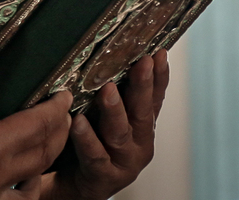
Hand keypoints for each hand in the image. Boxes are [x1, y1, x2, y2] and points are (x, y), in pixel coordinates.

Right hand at [0, 22, 74, 199]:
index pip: (39, 126)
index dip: (56, 108)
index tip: (63, 94)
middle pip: (43, 155)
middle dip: (58, 132)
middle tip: (61, 113)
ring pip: (31, 185)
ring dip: (44, 163)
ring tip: (46, 143)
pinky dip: (22, 192)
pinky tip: (17, 179)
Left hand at [42, 50, 169, 199]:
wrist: (80, 185)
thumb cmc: (96, 143)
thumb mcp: (111, 117)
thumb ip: (120, 95)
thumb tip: (117, 52)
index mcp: (143, 126)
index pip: (155, 97)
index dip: (160, 76)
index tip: (159, 53)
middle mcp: (139, 144)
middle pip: (142, 112)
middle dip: (143, 86)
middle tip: (142, 63)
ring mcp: (124, 162)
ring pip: (120, 133)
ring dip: (115, 110)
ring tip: (107, 90)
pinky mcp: (103, 176)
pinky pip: (95, 155)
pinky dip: (87, 138)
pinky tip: (78, 122)